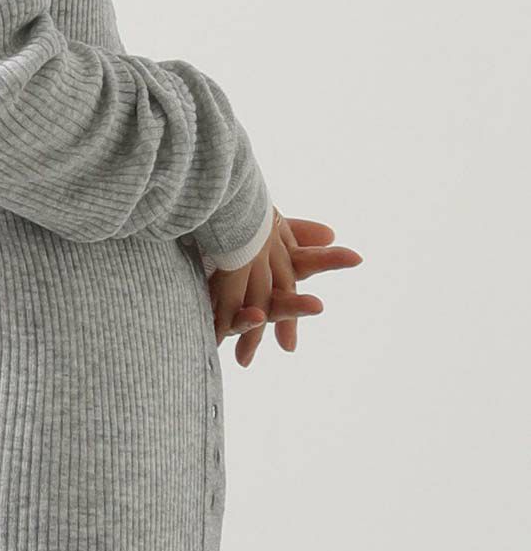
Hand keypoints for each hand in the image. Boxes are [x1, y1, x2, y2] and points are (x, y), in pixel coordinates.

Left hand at [207, 211, 362, 364]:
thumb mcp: (262, 231)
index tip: (356, 257)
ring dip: (277, 317)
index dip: (331, 259)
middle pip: (288, 296)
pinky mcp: (219, 314)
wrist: (193, 246)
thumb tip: (331, 233)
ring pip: (265, 312)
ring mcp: (243, 304)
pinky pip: (232, 319)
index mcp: (279, 266)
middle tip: (318, 303)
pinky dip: (243, 319)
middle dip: (301, 300)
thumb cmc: (230, 242)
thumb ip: (294, 233)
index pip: (310, 262)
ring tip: (284, 315)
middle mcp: (265, 290)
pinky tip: (253, 315)